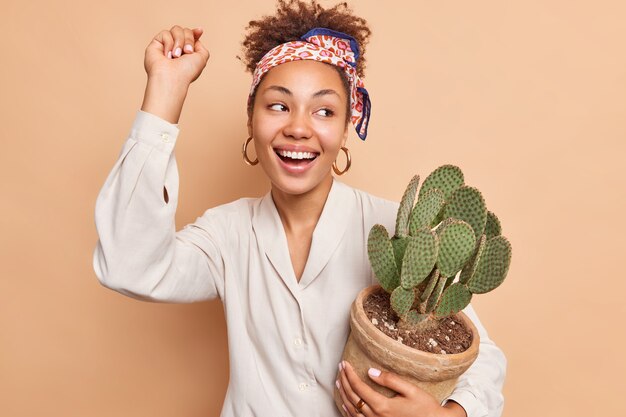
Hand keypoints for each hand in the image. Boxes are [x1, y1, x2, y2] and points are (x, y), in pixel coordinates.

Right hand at [140, 25, 209, 122]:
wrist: (172, 78)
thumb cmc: (187, 71)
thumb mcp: (202, 58)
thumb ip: (201, 46)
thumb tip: (195, 36)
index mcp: (187, 52)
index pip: (191, 36)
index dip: (195, 32)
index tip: (200, 31)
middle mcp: (177, 48)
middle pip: (185, 30)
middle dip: (189, 39)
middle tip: (188, 52)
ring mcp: (166, 45)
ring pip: (176, 29)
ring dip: (180, 42)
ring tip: (176, 56)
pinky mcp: (156, 44)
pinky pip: (165, 33)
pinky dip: (169, 44)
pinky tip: (167, 56)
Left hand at [336, 361, 466, 416]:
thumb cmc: (425, 407)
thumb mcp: (410, 390)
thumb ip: (390, 380)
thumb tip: (370, 371)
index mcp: (383, 406)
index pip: (359, 387)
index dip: (350, 374)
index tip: (345, 363)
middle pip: (353, 397)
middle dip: (344, 381)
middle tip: (340, 368)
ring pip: (352, 410)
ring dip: (343, 395)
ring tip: (339, 382)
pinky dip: (348, 411)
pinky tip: (345, 403)